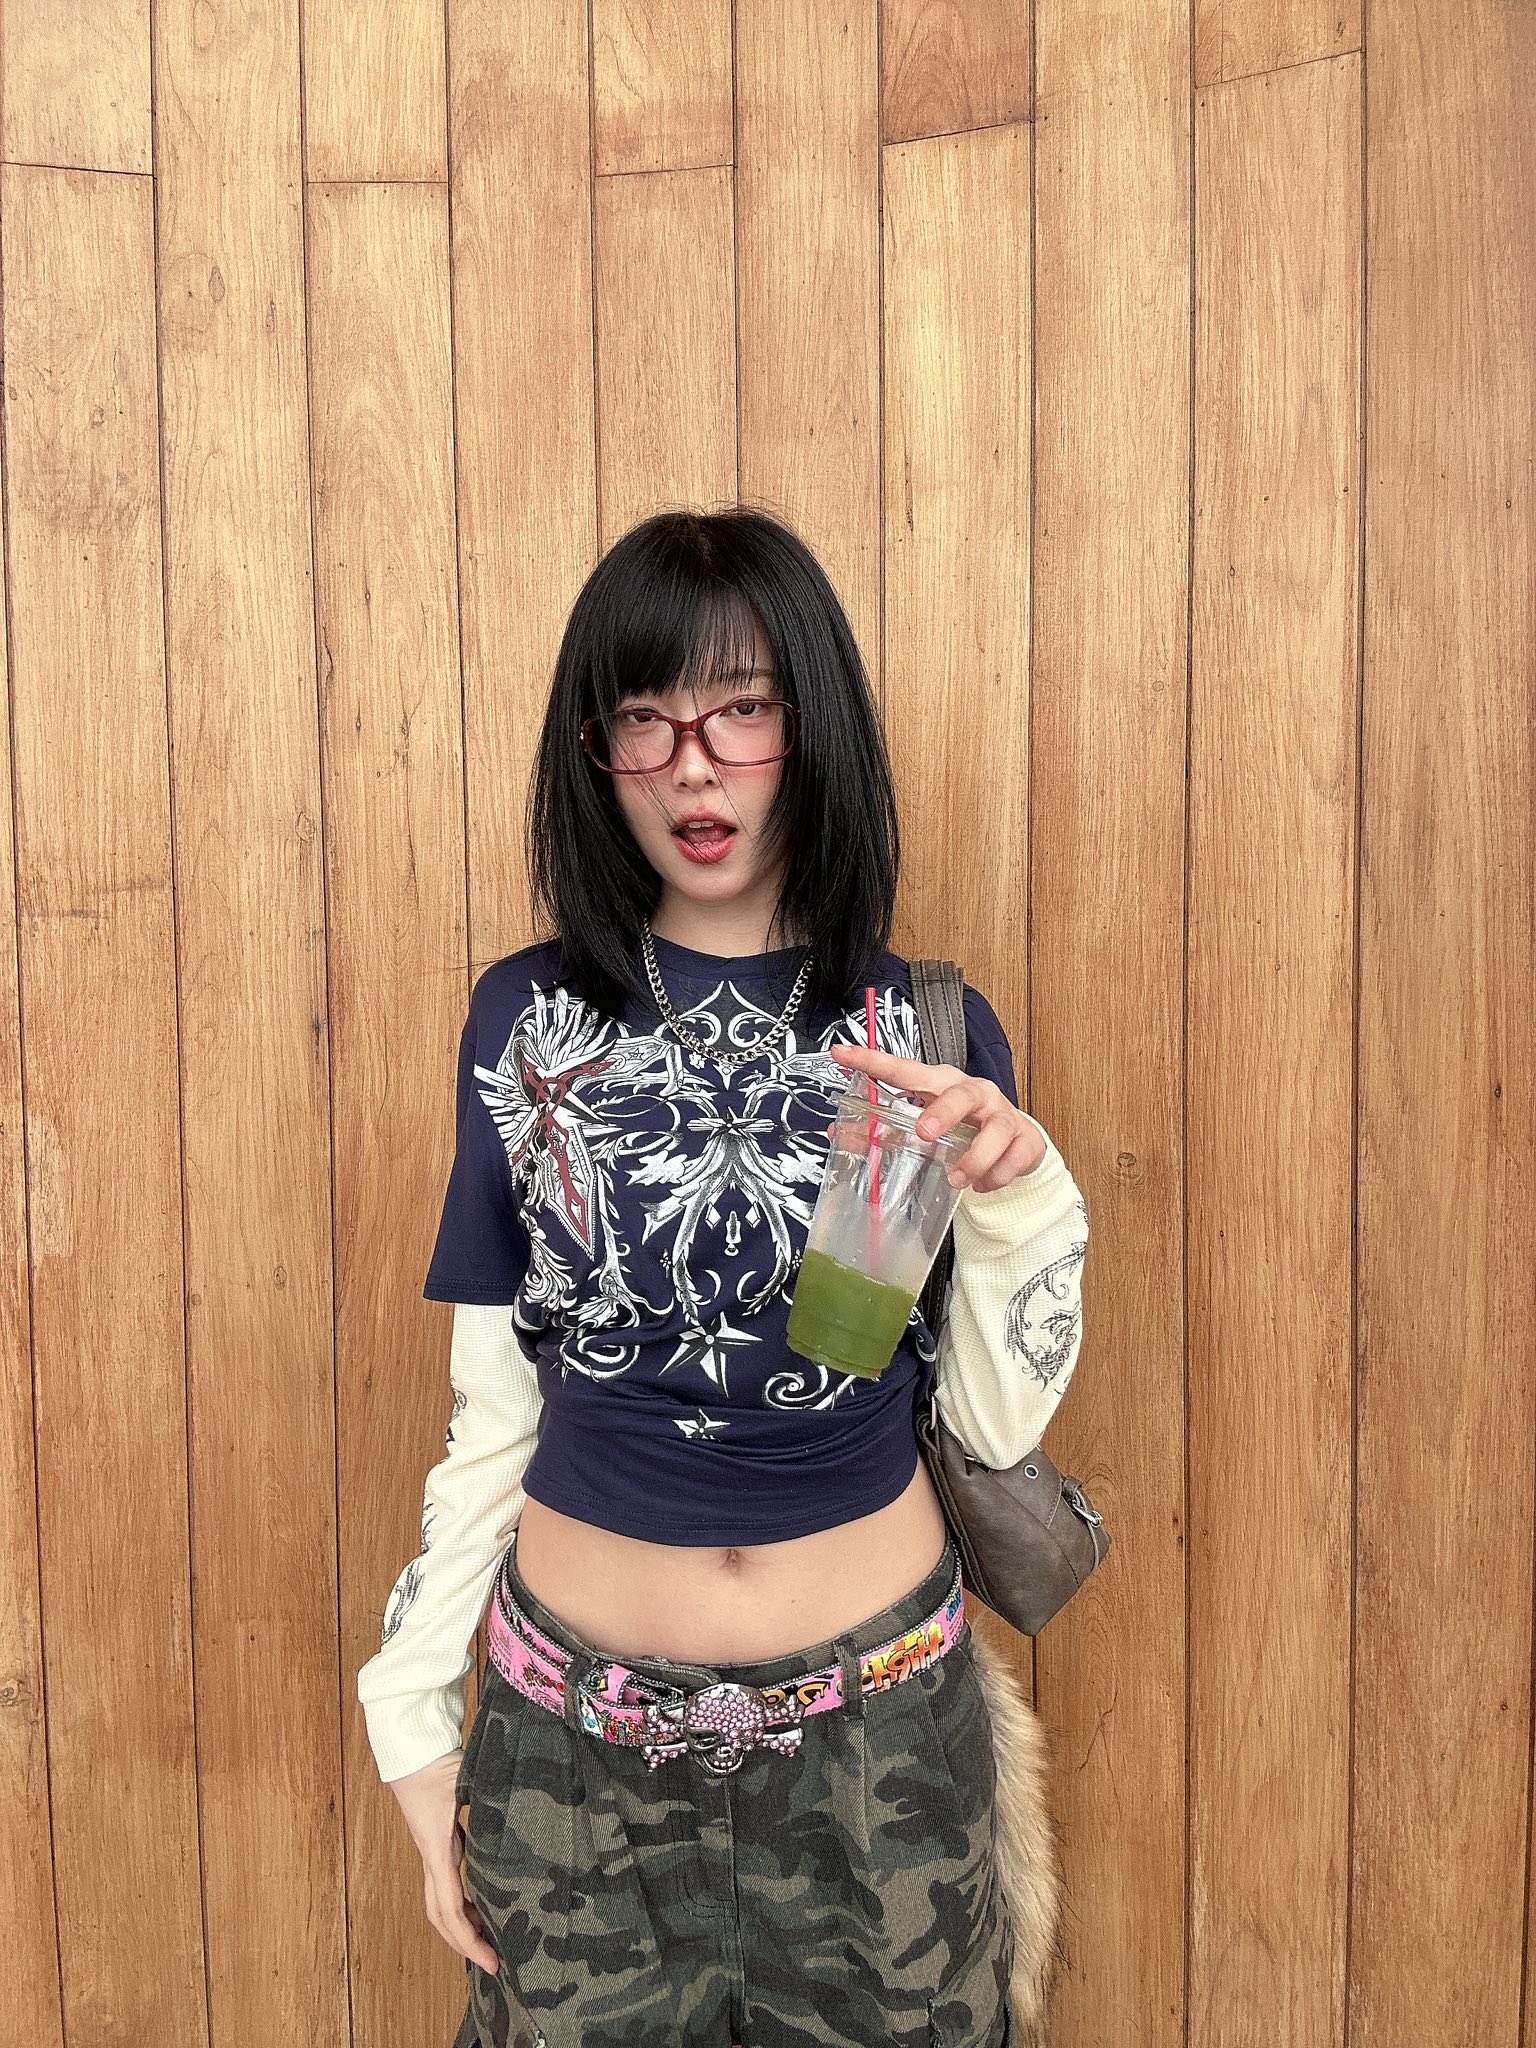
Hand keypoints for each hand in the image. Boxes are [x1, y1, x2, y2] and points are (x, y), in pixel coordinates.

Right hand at [389, 1746, 498, 1972]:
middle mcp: (432, 1857)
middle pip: (439, 1916)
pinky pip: (444, 1883)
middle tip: (492, 1963)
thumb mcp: (470, 1786)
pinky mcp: (436, 1841)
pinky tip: (478, 1902)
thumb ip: (494, 1804)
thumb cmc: (438, 1765)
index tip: (490, 1961)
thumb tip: (528, 1815)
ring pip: (438, 1902)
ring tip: (488, 1939)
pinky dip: (459, 1902)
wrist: (411, 1750)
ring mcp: (432, 1851)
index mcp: (439, 1851)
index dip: (468, 1940)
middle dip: (463, 1943)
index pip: (449, 1909)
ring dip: (459, 1925)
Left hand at [827, 1043, 1045, 1192]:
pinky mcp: (1025, 1139)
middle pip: (962, 1094)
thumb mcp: (928, 1123)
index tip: (843, 1054)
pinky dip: (995, 1177)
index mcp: (943, 1084)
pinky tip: (981, 1185)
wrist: (1016, 1143)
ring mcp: (1003, 1115)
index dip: (874, 1060)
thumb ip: (887, 1129)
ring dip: (974, 1159)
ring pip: (995, 1131)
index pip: (906, 1069)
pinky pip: (1011, 1160)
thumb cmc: (964, 1128)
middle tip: (925, 1134)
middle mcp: (975, 1093)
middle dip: (944, 1113)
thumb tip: (840, 1134)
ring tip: (958, 1179)